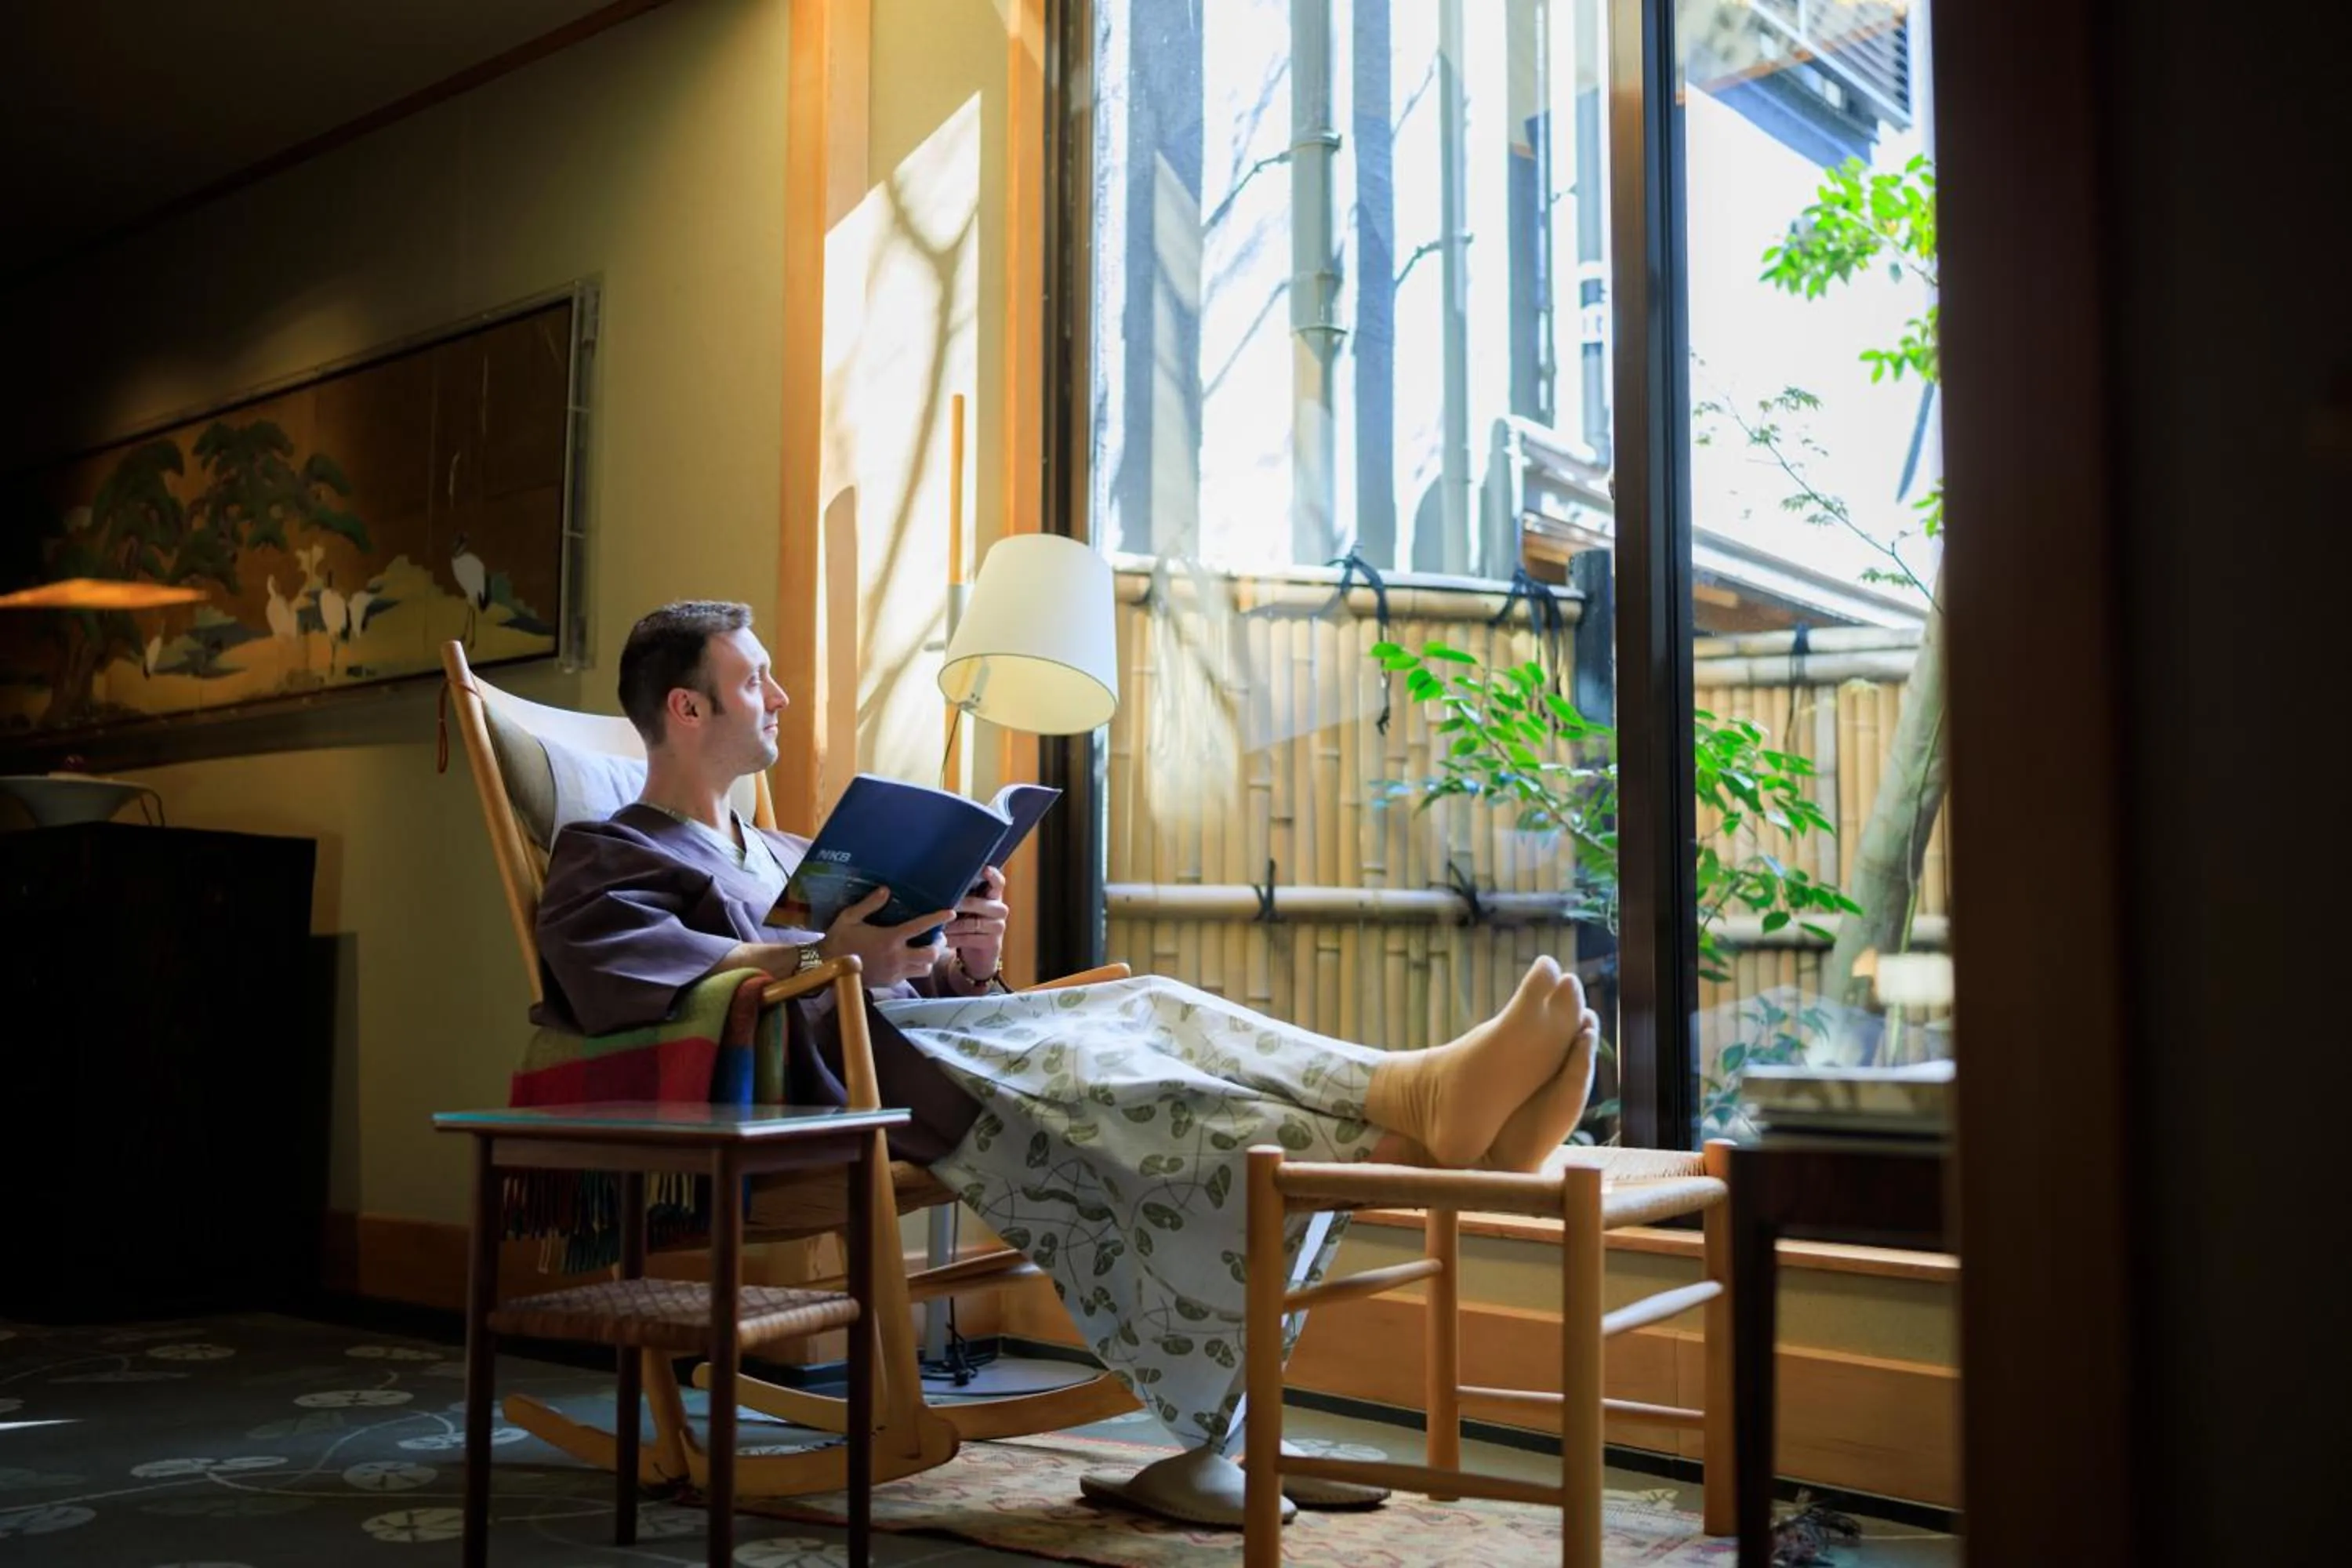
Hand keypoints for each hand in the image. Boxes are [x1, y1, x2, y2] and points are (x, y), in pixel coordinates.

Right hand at [817, 886, 951, 988]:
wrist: (826, 967)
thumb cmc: (838, 939)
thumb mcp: (850, 917)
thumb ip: (869, 904)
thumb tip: (886, 890)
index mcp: (889, 938)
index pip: (920, 927)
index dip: (937, 919)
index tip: (950, 913)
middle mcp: (896, 957)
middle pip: (931, 955)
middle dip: (937, 946)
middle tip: (935, 937)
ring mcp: (894, 972)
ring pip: (924, 969)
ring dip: (928, 960)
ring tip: (924, 950)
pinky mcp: (890, 982)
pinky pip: (911, 976)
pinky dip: (915, 968)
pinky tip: (907, 959)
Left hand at [942, 865, 1009, 985]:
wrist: (977, 952)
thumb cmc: (967, 922)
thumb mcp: (967, 906)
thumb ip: (962, 893)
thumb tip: (941, 880)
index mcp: (994, 895)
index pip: (998, 882)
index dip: (992, 875)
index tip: (984, 869)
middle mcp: (999, 909)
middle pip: (977, 903)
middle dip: (958, 904)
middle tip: (942, 904)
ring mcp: (998, 926)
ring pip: (971, 923)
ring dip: (951, 925)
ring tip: (937, 924)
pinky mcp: (993, 942)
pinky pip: (969, 938)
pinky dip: (953, 939)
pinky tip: (942, 938)